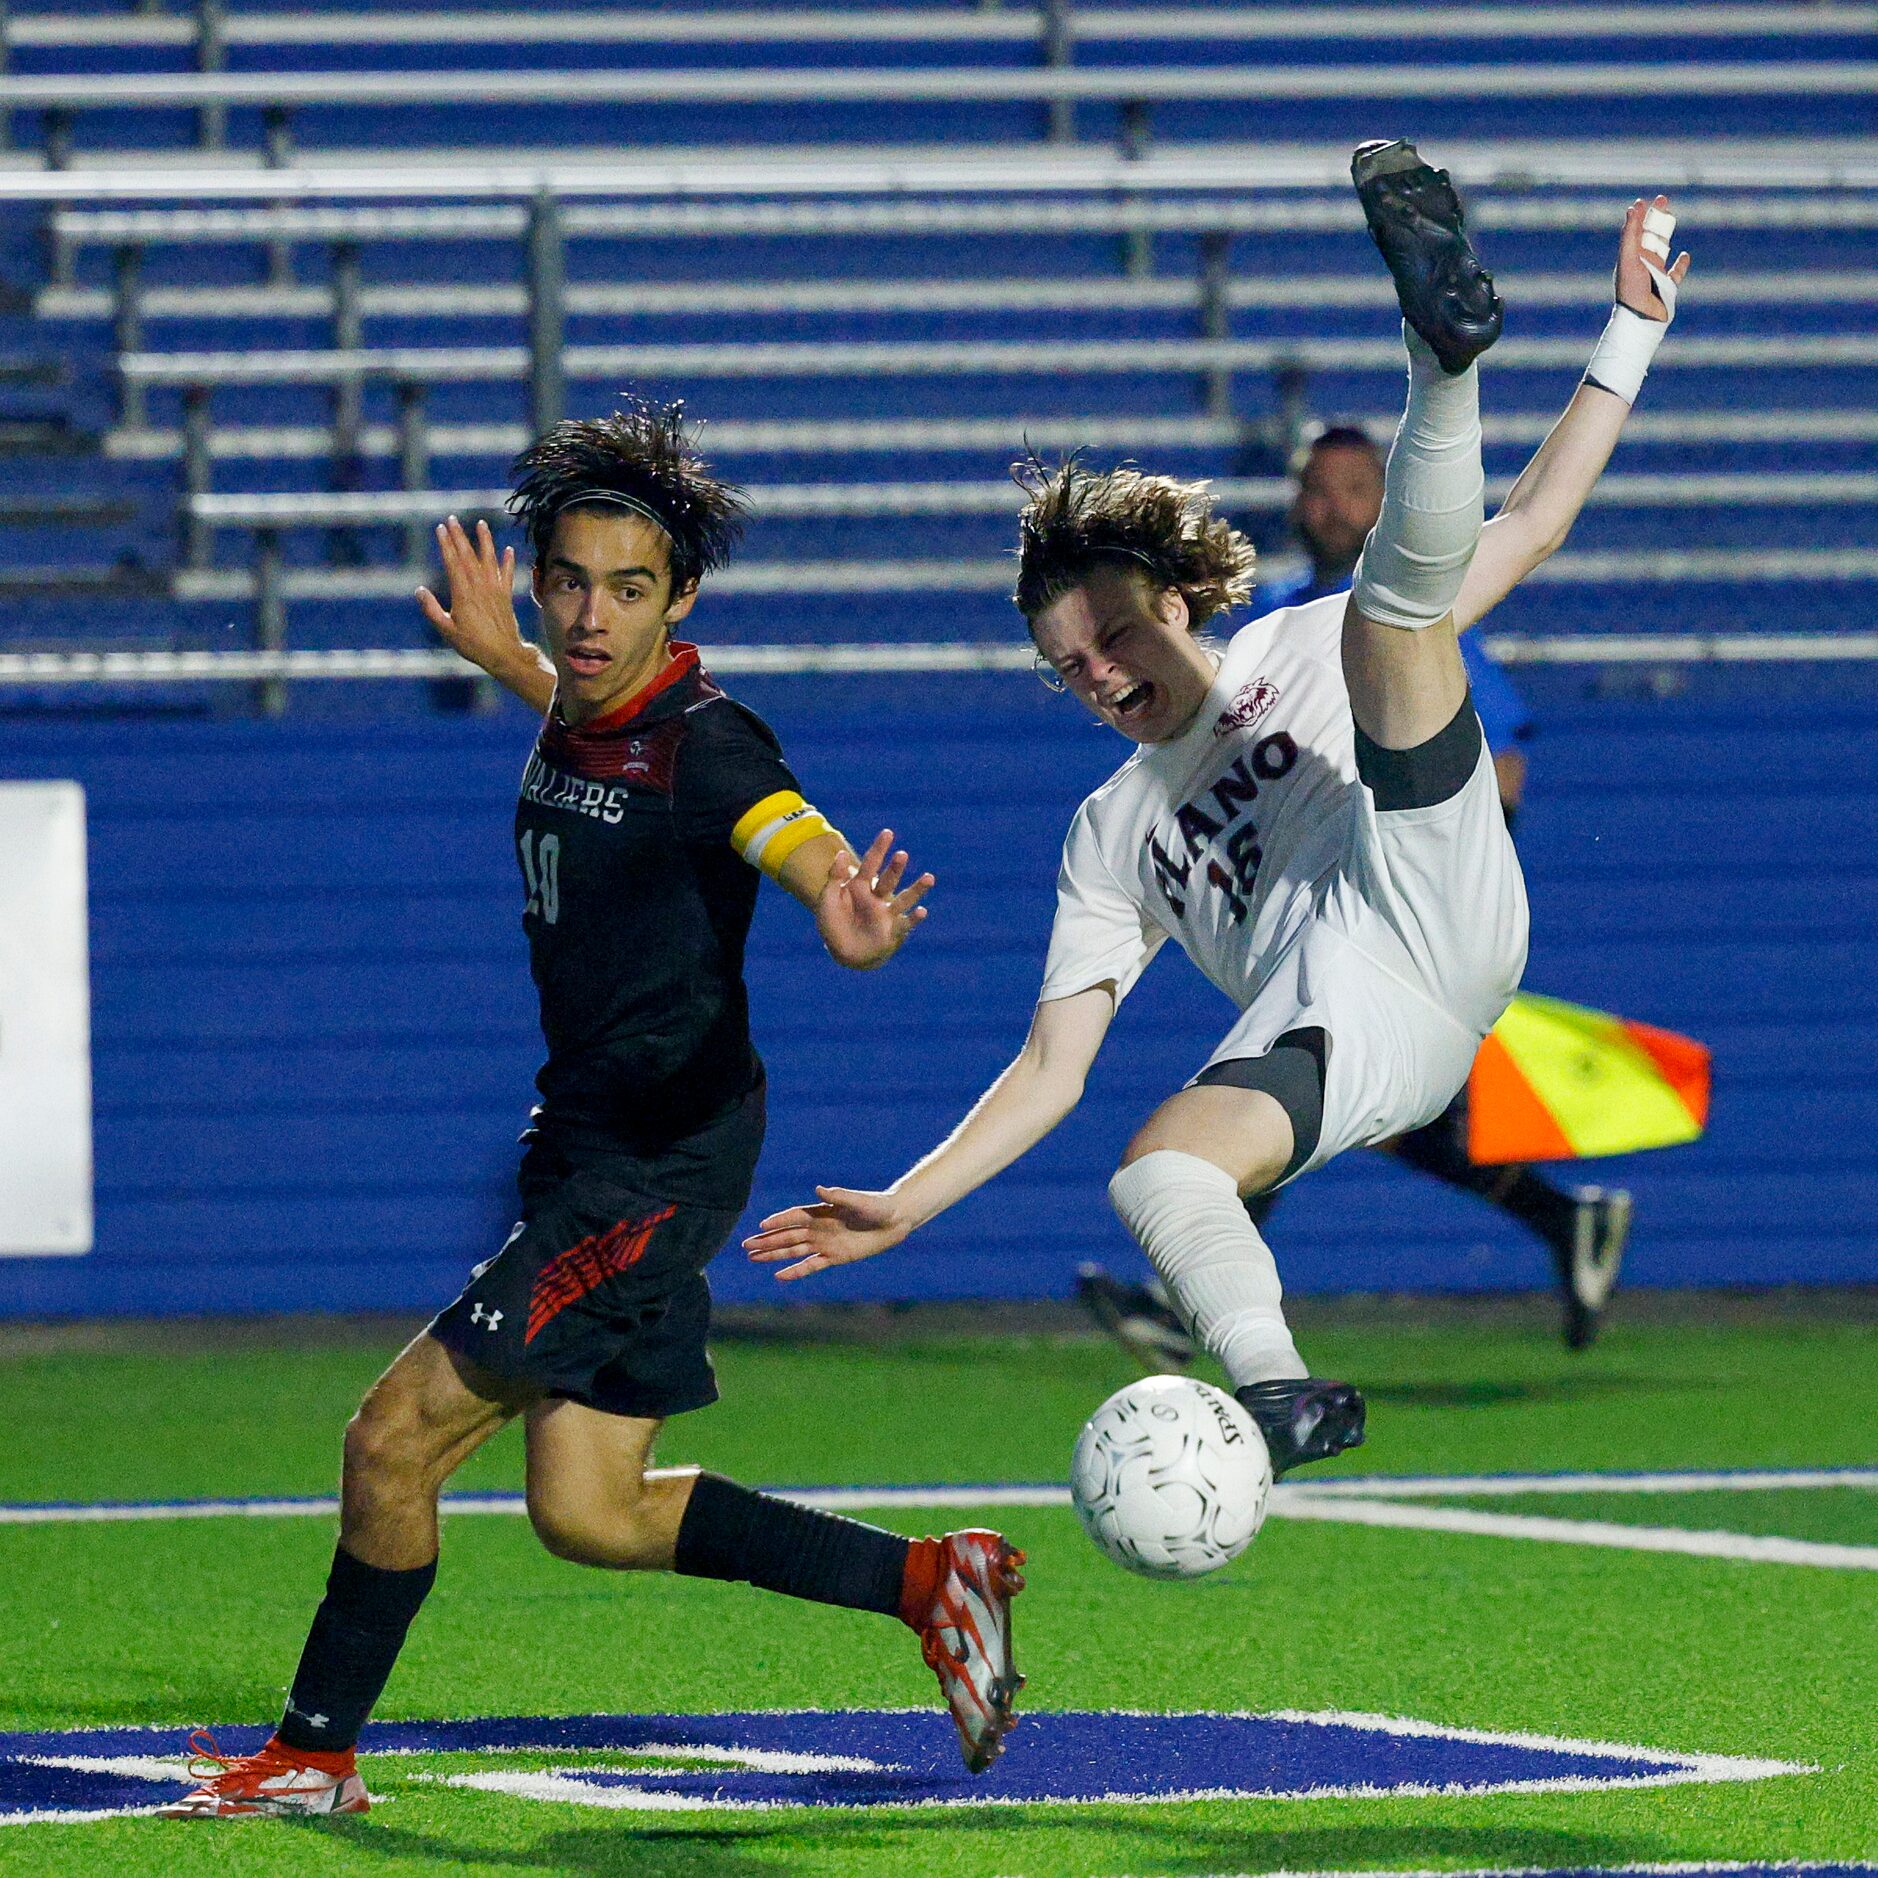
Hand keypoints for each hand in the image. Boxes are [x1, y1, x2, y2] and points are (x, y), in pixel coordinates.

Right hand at [416, 515, 532, 680]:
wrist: (504, 654)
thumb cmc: (473, 644)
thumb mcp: (446, 630)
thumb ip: (432, 609)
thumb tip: (419, 590)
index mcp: (463, 593)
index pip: (452, 561)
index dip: (446, 544)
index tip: (440, 528)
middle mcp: (480, 586)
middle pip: (468, 555)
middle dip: (459, 536)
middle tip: (452, 519)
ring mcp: (495, 589)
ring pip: (489, 559)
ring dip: (485, 540)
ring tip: (481, 523)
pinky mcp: (506, 595)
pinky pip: (507, 574)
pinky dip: (508, 561)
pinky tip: (508, 549)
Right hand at [743, 1186, 912, 1281]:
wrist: (894, 1220)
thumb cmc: (876, 1206)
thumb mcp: (858, 1200)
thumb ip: (838, 1196)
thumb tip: (819, 1189)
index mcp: (821, 1211)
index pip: (794, 1217)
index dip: (778, 1221)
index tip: (761, 1226)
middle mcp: (819, 1228)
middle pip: (788, 1236)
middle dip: (767, 1240)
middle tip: (745, 1245)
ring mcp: (825, 1243)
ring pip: (793, 1251)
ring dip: (773, 1254)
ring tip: (753, 1257)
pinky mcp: (835, 1257)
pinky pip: (810, 1266)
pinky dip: (795, 1271)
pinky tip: (779, 1276)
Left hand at [815, 828, 933, 968]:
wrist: (843, 953)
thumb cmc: (833, 925)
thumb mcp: (827, 899)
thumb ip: (834, 877)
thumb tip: (840, 853)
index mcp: (859, 887)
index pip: (869, 864)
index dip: (878, 849)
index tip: (888, 833)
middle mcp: (876, 898)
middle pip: (888, 880)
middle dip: (895, 868)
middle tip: (902, 855)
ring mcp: (886, 914)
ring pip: (904, 899)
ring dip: (916, 889)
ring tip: (929, 878)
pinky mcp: (891, 932)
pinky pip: (904, 924)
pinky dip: (914, 918)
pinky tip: (922, 911)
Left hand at [1614, 194, 1690, 323]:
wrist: (1641, 317)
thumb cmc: (1632, 289)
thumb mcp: (1629, 258)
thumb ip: (1631, 234)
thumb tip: (1633, 209)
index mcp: (1632, 257)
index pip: (1635, 230)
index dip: (1640, 215)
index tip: (1644, 200)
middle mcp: (1643, 263)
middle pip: (1650, 235)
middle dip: (1656, 217)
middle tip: (1663, 199)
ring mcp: (1656, 274)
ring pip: (1662, 249)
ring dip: (1665, 234)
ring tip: (1670, 219)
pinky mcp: (1668, 286)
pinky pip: (1677, 272)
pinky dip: (1681, 263)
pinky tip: (1684, 256)